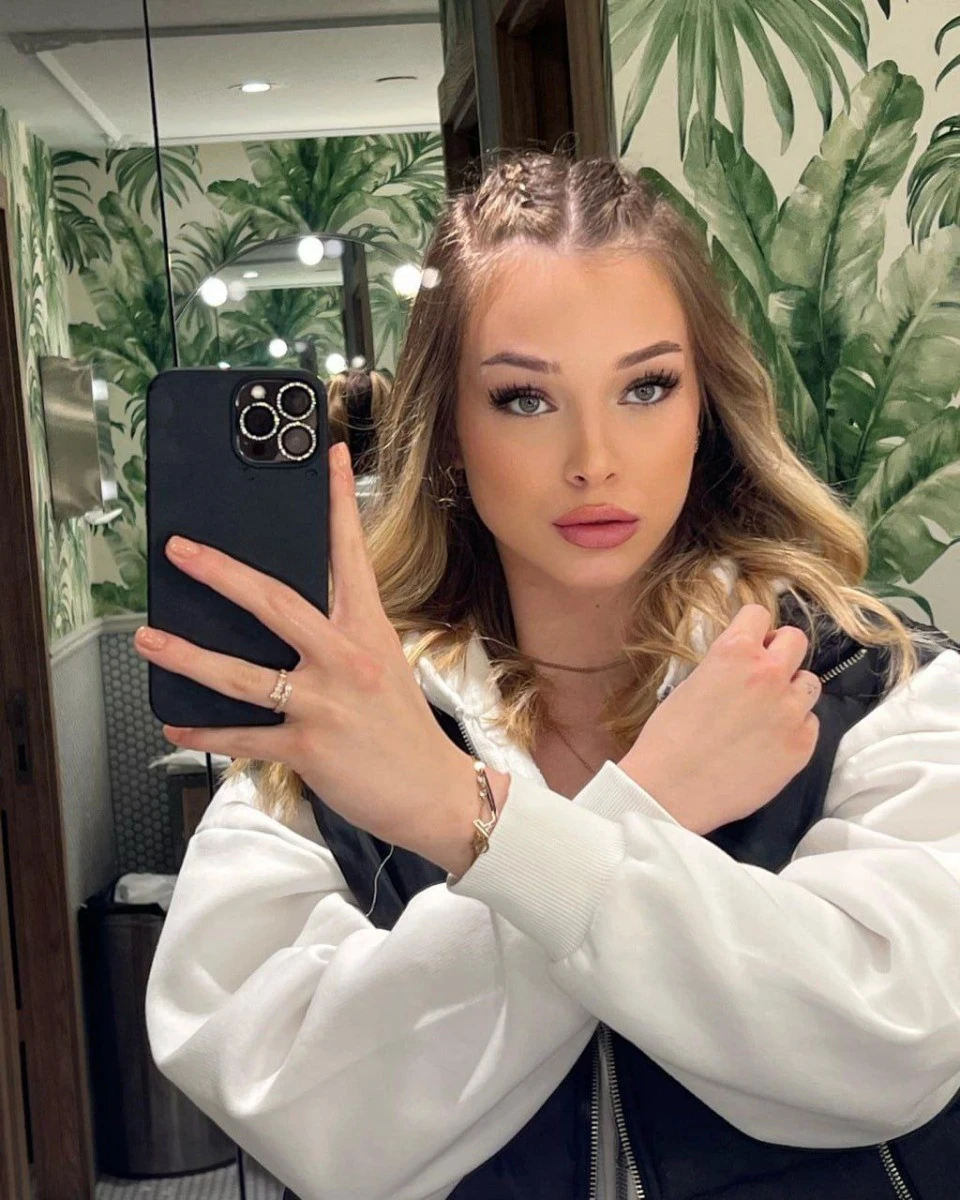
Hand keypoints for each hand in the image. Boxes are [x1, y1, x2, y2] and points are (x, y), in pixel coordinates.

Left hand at [133, 442, 493, 871]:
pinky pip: (244, 735)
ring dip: (188, 655)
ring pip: (242, 674)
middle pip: (275, 603)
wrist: (435, 793)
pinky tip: (176, 722)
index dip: (338, 504)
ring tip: (149, 637)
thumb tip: (284, 618)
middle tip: (180, 549)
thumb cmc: (404, 730)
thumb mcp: (383, 668)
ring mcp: (326, 703)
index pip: (349, 555)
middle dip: (221, 573)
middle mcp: (345, 659)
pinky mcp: (309, 746)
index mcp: (368, 631)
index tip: (330, 456)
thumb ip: (340, 639)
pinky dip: (206, 731)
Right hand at [618, 605, 821, 834]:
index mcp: (735, 652)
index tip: (749, 643)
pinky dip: (794, 728)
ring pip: (809, 683)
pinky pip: (810, 723)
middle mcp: (769, 674)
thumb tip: (742, 667)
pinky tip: (769, 743)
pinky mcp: (802, 745)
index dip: (752, 629)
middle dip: (780, 653)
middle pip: (797, 641)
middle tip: (763, 674)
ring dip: (791, 692)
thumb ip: (725, 668)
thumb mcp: (691, 684)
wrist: (670, 790)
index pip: (759, 614)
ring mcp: (791, 711)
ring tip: (768, 713)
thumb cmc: (667, 738)